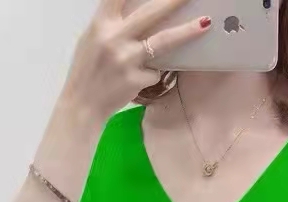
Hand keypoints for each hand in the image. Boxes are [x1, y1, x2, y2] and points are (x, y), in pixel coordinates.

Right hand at [61, 0, 211, 121]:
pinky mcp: (136, 79)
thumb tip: (136, 12)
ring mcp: (126, 59)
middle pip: (150, 13)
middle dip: (173, 1)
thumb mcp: (92, 39)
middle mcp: (114, 38)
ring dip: (187, 32)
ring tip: (205, 24)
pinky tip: (139, 78)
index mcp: (100, 25)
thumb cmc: (87, 71)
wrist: (82, 105)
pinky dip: (152, 73)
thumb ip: (112, 25)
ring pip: (163, 41)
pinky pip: (155, 72)